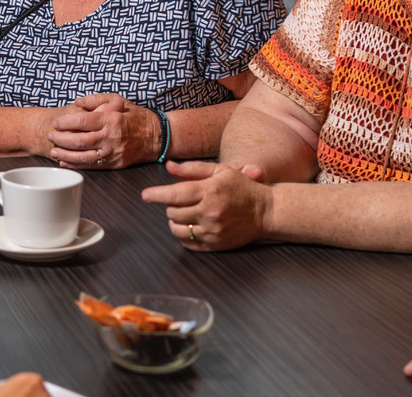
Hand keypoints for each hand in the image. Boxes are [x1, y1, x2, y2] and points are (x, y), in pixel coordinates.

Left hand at [47, 93, 157, 168]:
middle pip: (79, 140)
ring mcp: (112, 152)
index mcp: (111, 119)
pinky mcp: (114, 163)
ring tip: (54, 152)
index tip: (56, 123)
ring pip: (83, 156)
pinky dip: (76, 165)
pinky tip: (66, 162)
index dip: (66, 122)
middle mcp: (111, 136)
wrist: (155, 137)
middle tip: (51, 136)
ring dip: (65, 155)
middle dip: (61, 139)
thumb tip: (77, 101)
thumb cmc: (135, 116)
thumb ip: (96, 99)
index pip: (82, 121)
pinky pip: (92, 166)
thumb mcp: (119, 100)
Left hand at [140, 160, 270, 250]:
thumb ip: (193, 169)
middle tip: (180, 200)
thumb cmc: (243, 187)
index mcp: (209, 191)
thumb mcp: (220, 171)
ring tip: (185, 213)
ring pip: (177, 229)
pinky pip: (188, 243)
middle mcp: (209, 212)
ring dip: (175, 220)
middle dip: (170, 205)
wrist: (267, 212)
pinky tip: (192, 225)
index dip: (155, 195)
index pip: (173, 195)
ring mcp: (212, 231)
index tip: (145, 195)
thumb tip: (169, 167)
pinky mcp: (215, 245)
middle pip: (172, 212)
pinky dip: (184, 234)